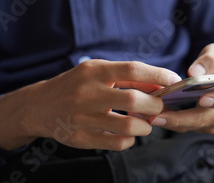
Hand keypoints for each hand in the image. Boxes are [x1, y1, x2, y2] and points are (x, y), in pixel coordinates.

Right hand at [0, 60, 180, 150]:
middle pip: (133, 100)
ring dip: (145, 125)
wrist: (38, 106)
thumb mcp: (98, 73)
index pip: (133, 69)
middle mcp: (88, 93)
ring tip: (145, 122)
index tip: (175, 81)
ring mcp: (83, 117)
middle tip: (159, 107)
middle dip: (155, 105)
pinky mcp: (80, 138)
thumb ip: (128, 78)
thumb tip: (162, 84)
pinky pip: (117, 143)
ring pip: (128, 125)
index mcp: (95, 71)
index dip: (158, 75)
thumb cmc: (77, 85)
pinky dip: (130, 139)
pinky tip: (128, 133)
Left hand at [150, 44, 213, 133]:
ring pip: (194, 125)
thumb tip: (195, 72)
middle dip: (181, 118)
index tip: (201, 99)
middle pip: (205, 117)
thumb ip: (209, 59)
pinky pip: (189, 127)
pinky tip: (157, 117)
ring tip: (152, 117)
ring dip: (173, 123)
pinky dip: (173, 123)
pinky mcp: (206, 125)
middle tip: (159, 116)